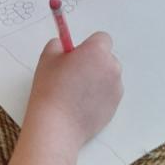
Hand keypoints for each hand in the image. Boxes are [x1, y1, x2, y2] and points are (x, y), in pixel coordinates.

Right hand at [27, 32, 122, 147]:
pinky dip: (99, 96)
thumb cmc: (50, 89)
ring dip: (97, 79)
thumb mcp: (47, 58)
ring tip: (76, 93)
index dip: (88, 46)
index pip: (102, 38)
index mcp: (97, 52)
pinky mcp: (115, 107)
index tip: (76, 56)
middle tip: (74, 74)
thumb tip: (64, 46)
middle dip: (94, 62)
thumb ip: (58, 45)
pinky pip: (108, 94)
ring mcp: (116, 89)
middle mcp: (112, 68)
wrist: (57, 125)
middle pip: (107, 58)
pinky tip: (81, 106)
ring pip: (108, 77)